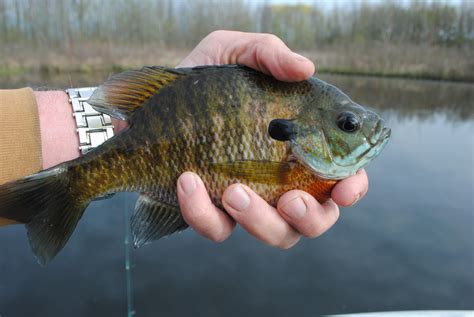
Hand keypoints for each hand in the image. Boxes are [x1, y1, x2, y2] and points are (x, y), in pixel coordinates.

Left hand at [176, 31, 368, 247]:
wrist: (147, 105)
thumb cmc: (202, 81)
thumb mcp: (233, 52)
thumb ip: (269, 54)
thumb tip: (305, 68)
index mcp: (297, 146)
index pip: (338, 176)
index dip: (351, 187)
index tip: (347, 187)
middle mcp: (280, 180)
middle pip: (313, 219)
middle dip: (309, 218)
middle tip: (290, 200)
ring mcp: (247, 201)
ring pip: (273, 234)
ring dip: (258, 220)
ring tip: (233, 190)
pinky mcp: (212, 213)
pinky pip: (216, 229)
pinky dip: (203, 211)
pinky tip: (187, 179)